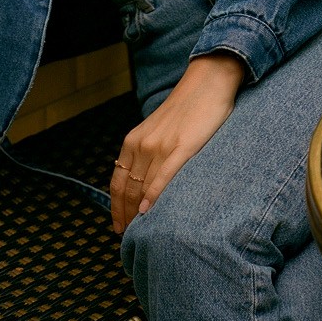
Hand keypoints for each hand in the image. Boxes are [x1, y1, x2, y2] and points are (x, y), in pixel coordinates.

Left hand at [110, 52, 245, 234]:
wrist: (207, 83)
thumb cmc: (186, 109)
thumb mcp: (157, 129)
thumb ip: (147, 151)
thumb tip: (142, 179)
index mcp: (134, 140)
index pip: (117, 182)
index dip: (115, 207)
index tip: (117, 225)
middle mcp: (142, 144)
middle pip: (127, 189)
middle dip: (123, 216)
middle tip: (126, 236)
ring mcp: (161, 146)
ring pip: (142, 187)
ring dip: (137, 213)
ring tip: (139, 233)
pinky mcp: (182, 147)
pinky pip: (163, 177)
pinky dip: (153, 196)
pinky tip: (149, 212)